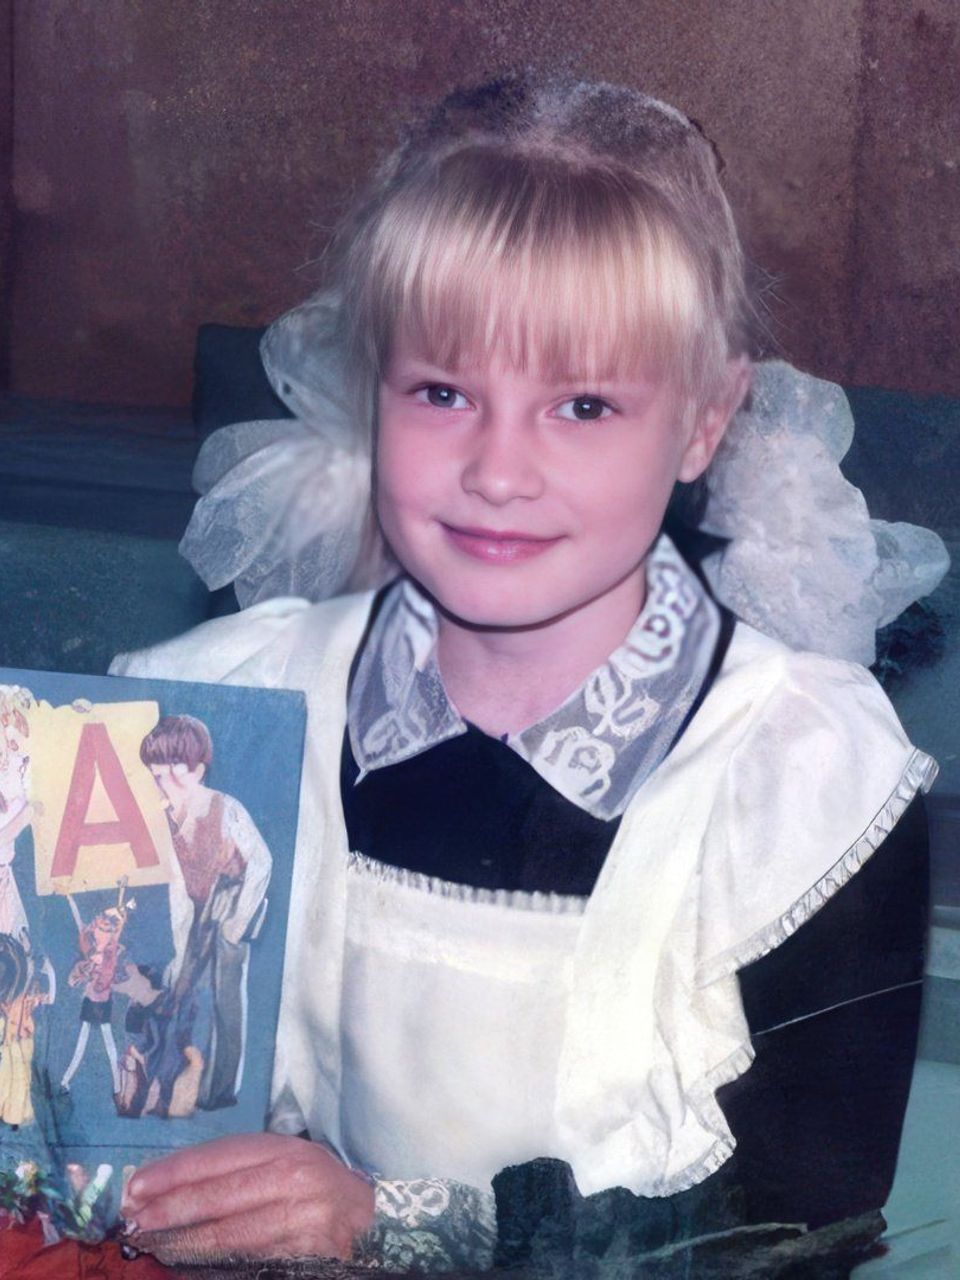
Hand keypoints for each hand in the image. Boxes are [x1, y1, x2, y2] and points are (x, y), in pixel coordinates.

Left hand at [121, 1132, 375, 1264]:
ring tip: (151, 1244)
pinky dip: (211, 1266)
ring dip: (182, 1244)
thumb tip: (164, 1185)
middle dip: (169, 1211)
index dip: (173, 1173)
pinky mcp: (305, 1257)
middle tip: (133, 1222)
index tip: (135, 1187)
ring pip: (227, 1238)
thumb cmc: (309, 1182)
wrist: (365, 1216)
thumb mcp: (279, 1158)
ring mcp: (302, 1222)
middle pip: (218, 1199)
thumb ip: (232, 1169)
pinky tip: (185, 1264)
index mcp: (284, 1150)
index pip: (218, 1159)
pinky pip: (247, 1264)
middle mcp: (295, 1181)